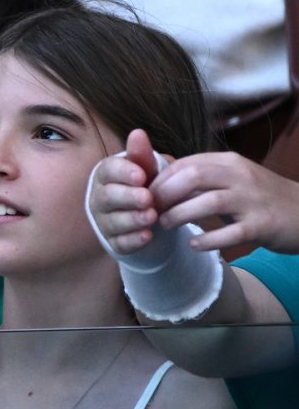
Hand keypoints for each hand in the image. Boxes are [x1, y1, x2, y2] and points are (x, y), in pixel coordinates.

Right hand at [88, 129, 167, 255]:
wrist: (148, 218)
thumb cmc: (145, 187)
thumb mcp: (146, 170)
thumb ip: (142, 155)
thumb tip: (138, 133)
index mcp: (106, 175)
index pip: (108, 171)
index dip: (123, 173)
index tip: (141, 175)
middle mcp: (100, 198)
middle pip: (109, 197)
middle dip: (127, 197)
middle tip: (147, 197)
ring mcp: (105, 221)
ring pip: (114, 221)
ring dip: (132, 219)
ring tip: (151, 217)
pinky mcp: (113, 242)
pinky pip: (120, 242)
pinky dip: (133, 240)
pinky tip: (147, 236)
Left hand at [150, 147, 298, 253]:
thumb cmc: (261, 197)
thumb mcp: (232, 179)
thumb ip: (202, 176)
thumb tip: (160, 174)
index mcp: (229, 163)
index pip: (186, 163)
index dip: (160, 179)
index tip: (143, 194)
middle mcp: (241, 177)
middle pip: (193, 176)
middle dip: (164, 193)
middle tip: (149, 210)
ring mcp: (253, 201)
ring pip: (209, 202)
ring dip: (180, 215)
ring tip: (164, 225)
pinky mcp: (264, 225)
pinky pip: (231, 233)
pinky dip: (209, 239)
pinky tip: (194, 245)